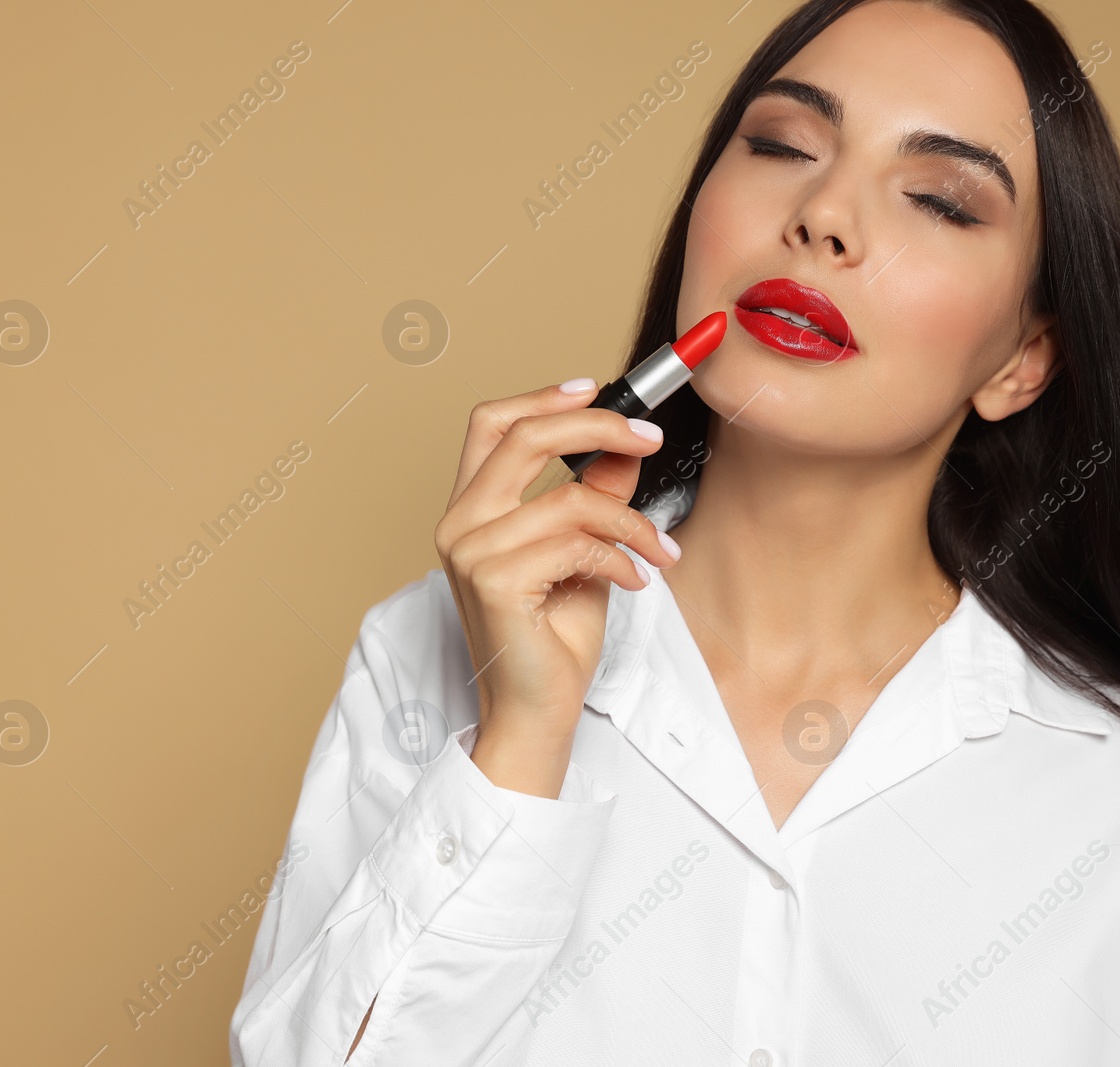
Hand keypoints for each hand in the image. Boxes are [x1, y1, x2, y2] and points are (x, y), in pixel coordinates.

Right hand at [434, 379, 681, 794]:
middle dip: (599, 425)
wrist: (538, 712)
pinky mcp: (494, 581)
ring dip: (632, 522)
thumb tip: (626, 444)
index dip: (543, 398)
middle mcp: (460, 523)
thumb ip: (596, 495)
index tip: (596, 388)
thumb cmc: (554, 639)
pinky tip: (635, 582)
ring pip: (570, 498)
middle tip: (652, 438)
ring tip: (659, 552)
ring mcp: (471, 552)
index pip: (491, 425)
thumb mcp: (584, 551)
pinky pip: (576, 543)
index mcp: (472, 509)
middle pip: (525, 436)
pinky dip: (621, 558)